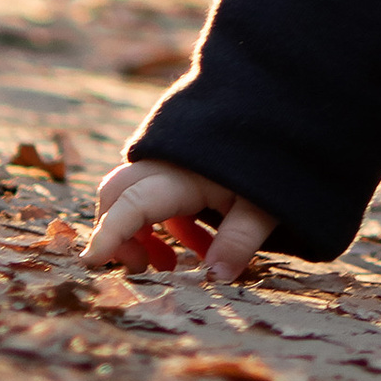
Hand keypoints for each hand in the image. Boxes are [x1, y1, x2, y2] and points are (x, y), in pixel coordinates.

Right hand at [83, 156, 273, 282]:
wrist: (289, 102)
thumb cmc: (279, 156)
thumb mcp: (266, 203)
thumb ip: (239, 240)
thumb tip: (214, 278)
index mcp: (182, 171)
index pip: (131, 204)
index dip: (109, 235)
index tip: (91, 263)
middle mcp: (168, 160)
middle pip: (118, 194)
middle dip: (120, 235)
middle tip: (143, 269)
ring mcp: (173, 157)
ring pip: (136, 193)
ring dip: (146, 231)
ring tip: (173, 264)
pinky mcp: (183, 159)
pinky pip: (159, 190)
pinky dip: (166, 220)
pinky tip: (199, 244)